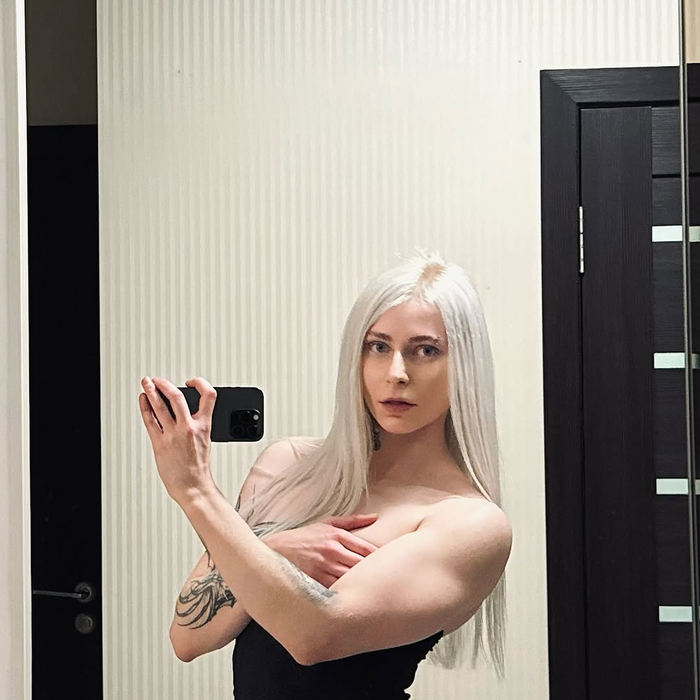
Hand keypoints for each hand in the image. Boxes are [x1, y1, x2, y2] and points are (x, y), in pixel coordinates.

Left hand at [138, 376, 216, 502]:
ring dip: (150, 391)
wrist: (192, 486)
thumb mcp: (205, 439)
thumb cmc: (199, 467)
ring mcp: (172, 435)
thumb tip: (184, 409)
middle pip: (176, 396)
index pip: (208, 395)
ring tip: (146, 383)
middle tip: (158, 380)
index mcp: (204, 426)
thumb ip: (197, 423)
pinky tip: (143, 401)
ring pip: (159, 406)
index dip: (199, 383)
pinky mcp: (159, 443)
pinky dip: (144, 407)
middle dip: (164, 384)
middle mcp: (188, 427)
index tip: (191, 382)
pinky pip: (149, 420)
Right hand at [271, 514, 380, 587]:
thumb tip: (375, 517)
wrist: (276, 550)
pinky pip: (337, 589)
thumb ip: (352, 521)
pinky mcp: (316, 580)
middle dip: (374, 572)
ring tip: (374, 589)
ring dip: (362, 583)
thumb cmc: (304, 537)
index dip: (380, 558)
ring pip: (352, 578)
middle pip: (362, 565)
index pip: (367, 549)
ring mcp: (324, 566)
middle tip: (384, 578)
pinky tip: (354, 596)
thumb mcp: (326, 523)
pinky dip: (347, 592)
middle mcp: (332, 550)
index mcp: (337, 535)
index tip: (388, 564)